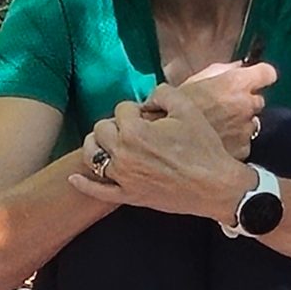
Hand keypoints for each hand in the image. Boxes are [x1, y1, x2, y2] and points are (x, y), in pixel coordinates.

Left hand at [93, 62, 272, 218]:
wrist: (216, 186)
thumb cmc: (204, 148)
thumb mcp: (187, 109)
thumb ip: (163, 93)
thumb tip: (148, 99)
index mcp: (135, 131)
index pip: (122, 109)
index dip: (136, 109)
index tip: (150, 116)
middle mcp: (123, 154)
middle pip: (101, 129)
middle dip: (115, 124)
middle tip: (132, 128)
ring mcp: (123, 178)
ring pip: (92, 156)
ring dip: (95, 145)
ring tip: (106, 143)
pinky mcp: (128, 196)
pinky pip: (98, 191)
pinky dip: (84, 184)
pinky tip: (74, 177)